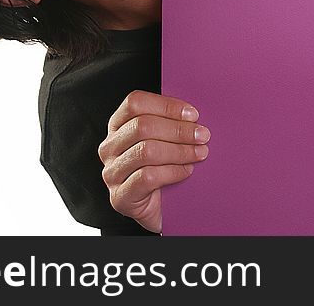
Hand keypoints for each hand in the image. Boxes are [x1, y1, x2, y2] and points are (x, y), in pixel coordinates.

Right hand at [98, 90, 209, 232]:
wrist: (161, 211)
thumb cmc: (165, 170)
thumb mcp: (166, 141)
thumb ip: (172, 123)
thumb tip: (194, 113)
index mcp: (118, 126)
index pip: (135, 103)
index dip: (166, 105)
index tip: (193, 114)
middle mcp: (110, 147)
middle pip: (142, 126)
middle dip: (178, 129)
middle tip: (203, 135)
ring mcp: (112, 173)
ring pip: (146, 151)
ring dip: (179, 150)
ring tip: (199, 153)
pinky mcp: (120, 197)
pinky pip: (148, 177)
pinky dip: (172, 171)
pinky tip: (186, 171)